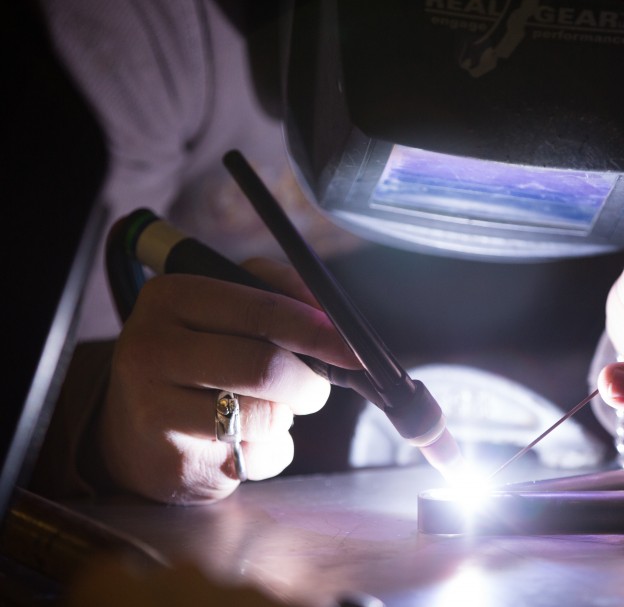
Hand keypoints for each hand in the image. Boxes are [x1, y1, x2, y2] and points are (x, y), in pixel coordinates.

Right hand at [100, 258, 358, 503]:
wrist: (134, 427)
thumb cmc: (199, 355)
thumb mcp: (227, 306)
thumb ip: (281, 294)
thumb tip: (332, 313)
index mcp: (171, 298)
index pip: (262, 311)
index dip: (318, 331)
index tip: (354, 349)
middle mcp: (151, 350)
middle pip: (265, 368)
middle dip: (309, 383)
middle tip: (314, 390)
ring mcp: (155, 411)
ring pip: (264, 416)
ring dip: (287, 418)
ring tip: (270, 411)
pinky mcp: (173, 464)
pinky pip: (256, 458)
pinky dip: (270, 451)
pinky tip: (245, 442)